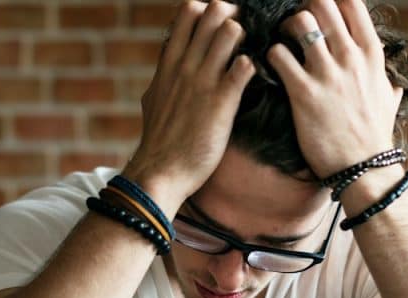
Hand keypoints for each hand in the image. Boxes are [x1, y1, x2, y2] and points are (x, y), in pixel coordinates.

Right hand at [123, 0, 255, 210]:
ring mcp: (203, 81)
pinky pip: (245, 66)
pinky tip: (251, 80)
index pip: (188, 12)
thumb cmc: (159, 140)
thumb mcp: (154, 98)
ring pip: (231, 31)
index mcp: (169, 62)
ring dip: (245, 39)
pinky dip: (253, 66)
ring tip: (245, 58)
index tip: (219, 27)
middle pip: (213, 12)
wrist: (161, 171)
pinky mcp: (222, 102)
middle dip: (232, 16)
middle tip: (241, 37)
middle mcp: (186, 65)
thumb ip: (164, 76)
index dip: (209, 11)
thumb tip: (167, 66)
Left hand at [267, 0, 403, 179]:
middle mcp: (351, 57)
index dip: (330, 3)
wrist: (363, 167)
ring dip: (284, 29)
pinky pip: (279, 56)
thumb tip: (392, 82)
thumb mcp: (388, 100)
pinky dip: (269, 55)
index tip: (317, 13)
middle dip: (303, 10)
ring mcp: (327, 73)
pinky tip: (269, 66)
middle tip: (292, 26)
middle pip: (322, 5)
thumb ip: (386, 83)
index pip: (351, 4)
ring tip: (280, 44)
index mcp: (371, 54)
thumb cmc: (373, 135)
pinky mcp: (304, 92)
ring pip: (299, 23)